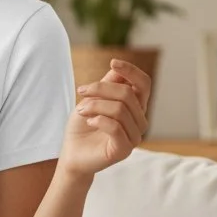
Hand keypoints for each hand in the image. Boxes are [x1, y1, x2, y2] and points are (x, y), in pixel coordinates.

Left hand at [58, 59, 151, 177]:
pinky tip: (88, 122)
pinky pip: (115, 127)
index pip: (144, 84)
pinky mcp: (124, 149)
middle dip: (100, 88)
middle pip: (127, 93)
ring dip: (94, 105)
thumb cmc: (82, 126)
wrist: (72, 154)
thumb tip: (117, 67)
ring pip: (120, 109)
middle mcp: (139, 121)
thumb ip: (107, 84)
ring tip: (80, 110)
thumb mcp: (92, 99)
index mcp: (135, 107)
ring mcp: (134, 136)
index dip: (131, 71)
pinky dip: (98, 120)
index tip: (113, 62)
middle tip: (81, 92)